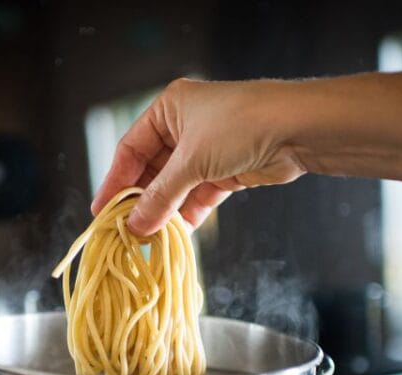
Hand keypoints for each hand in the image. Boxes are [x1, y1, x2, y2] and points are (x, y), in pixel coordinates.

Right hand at [90, 78, 308, 235]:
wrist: (298, 130)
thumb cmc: (241, 127)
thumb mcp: (191, 162)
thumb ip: (160, 196)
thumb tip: (135, 226)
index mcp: (169, 109)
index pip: (131, 149)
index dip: (115, 181)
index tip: (102, 211)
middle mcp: (185, 126)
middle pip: (152, 170)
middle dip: (141, 201)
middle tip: (125, 230)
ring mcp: (207, 150)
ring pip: (176, 186)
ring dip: (165, 212)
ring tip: (149, 238)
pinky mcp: (227, 170)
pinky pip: (198, 196)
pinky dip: (188, 214)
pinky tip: (176, 233)